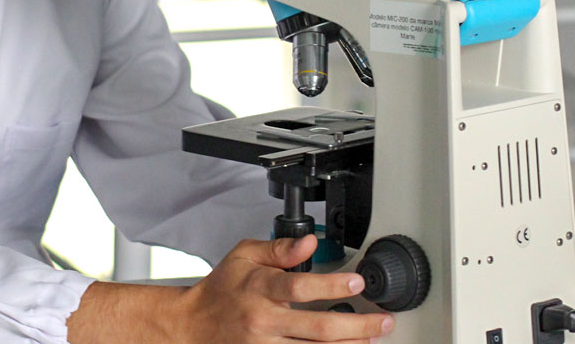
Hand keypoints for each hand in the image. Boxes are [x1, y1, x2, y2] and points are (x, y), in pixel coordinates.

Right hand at [170, 235, 393, 342]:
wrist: (191, 325)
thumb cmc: (220, 290)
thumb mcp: (244, 255)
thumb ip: (279, 248)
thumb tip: (310, 242)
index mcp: (260, 289)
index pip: (301, 287)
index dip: (332, 286)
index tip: (357, 282)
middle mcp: (264, 321)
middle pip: (319, 329)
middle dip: (358, 326)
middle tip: (382, 321)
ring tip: (371, 339)